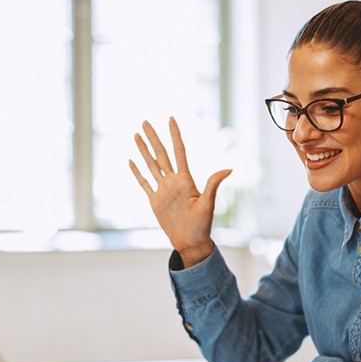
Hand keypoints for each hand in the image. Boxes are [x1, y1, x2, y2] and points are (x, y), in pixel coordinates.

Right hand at [129, 117, 231, 266]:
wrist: (191, 242)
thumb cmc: (203, 225)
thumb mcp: (208, 204)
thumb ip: (213, 184)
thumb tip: (229, 169)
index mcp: (185, 180)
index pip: (178, 152)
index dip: (174, 135)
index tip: (171, 119)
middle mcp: (173, 182)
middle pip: (161, 154)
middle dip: (153, 138)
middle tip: (145, 121)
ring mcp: (163, 191)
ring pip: (151, 165)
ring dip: (143, 150)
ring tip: (136, 135)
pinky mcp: (155, 201)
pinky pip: (144, 184)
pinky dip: (137, 173)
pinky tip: (132, 161)